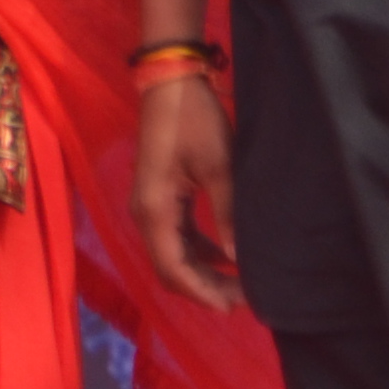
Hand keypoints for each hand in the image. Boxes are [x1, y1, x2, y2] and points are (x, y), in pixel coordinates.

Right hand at [133, 72, 243, 311]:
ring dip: (202, 271)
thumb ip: (227, 215)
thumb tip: (236, 259)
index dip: (202, 292)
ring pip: (173, 254)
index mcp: (155, 210)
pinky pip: (177, 236)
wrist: (171, 81)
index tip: (233, 306)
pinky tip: (225, 256)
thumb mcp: (219, 166)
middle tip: (242, 300)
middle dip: (204, 287)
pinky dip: (199, 250)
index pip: (173, 269)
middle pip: (170, 268)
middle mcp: (146, 214)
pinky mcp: (160, 196)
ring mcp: (150, 205)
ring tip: (238, 283)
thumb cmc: (195, 119)